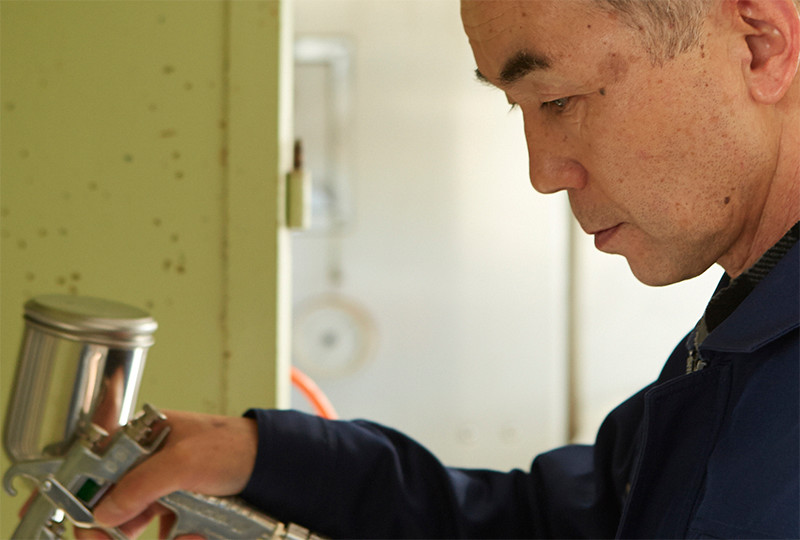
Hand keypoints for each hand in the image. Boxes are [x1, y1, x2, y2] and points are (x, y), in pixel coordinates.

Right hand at [87, 409, 258, 535]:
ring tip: (175, 534)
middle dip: (114, 524)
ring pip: (137, 516)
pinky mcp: (184, 500)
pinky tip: (188, 536)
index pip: (98, 464)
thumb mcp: (185, 462)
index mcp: (144, 435)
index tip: (86, 522)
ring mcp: (167, 481)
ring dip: (141, 532)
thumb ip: (143, 484)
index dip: (86, 493)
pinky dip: (174, 536)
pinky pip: (166, 525)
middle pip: (114, 496)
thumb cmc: (235, 446)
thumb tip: (106, 510)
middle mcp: (150, 458)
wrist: (274, 464)